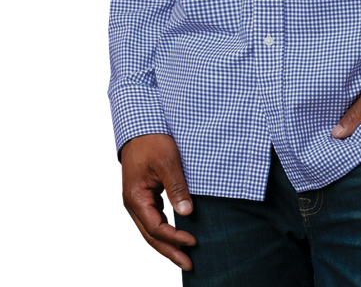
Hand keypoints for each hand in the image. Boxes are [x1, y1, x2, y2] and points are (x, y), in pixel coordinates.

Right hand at [120, 133, 196, 271]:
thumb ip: (176, 187)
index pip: (156, 227)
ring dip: (166, 244)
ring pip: (150, 230)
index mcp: (136, 198)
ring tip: (184, 258)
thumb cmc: (153, 142)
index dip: (174, 237)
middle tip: (190, 266)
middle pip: (150, 235)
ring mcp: (137, 201)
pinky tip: (175, 236)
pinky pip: (152, 219)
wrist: (141, 127)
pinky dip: (163, 231)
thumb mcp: (167, 162)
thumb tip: (186, 212)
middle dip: (169, 251)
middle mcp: (133, 203)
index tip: (194, 241)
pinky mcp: (143, 196)